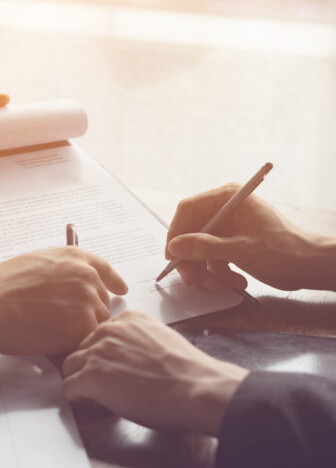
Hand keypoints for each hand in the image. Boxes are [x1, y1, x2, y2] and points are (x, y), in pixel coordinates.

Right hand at [0, 247, 127, 355]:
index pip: (104, 269)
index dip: (113, 280)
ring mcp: (87, 300)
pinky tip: (54, 345)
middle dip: (87, 314)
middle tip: (65, 324)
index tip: (120, 289)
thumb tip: (65, 287)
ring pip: (96, 324)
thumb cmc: (1, 285)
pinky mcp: (83, 326)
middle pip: (100, 302)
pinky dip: (74, 346)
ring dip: (81, 332)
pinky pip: (86, 341)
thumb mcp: (37, 263)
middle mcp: (87, 275)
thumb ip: (60, 272)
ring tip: (53, 335)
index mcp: (75, 258)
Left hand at [63, 310, 246, 435]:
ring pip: (69, 365)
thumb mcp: (160, 338)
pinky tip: (98, 403)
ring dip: (81, 380)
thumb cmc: (186, 371)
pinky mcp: (92, 375)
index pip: (99, 333)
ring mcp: (98, 351)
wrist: (195, 387)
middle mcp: (110, 329)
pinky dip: (80, 398)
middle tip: (106, 384)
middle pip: (81, 347)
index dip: (103, 354)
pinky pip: (69, 387)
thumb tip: (126, 355)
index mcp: (128, 318)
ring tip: (102, 395)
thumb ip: (137, 339)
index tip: (113, 367)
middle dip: (89, 365)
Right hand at [165, 184, 335, 291]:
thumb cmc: (283, 251)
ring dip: (206, 271)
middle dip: (192, 259)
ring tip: (217, 286)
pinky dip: (220, 274)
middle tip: (193, 279)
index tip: (172, 255)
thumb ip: (205, 247)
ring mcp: (228, 228)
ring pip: (200, 249)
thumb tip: (174, 246)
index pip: (189, 209)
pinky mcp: (232, 245)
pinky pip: (213, 259)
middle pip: (192, 232)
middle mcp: (225, 210)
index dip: (177, 231)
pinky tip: (237, 283)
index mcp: (228, 198)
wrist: (311, 267)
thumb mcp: (241, 250)